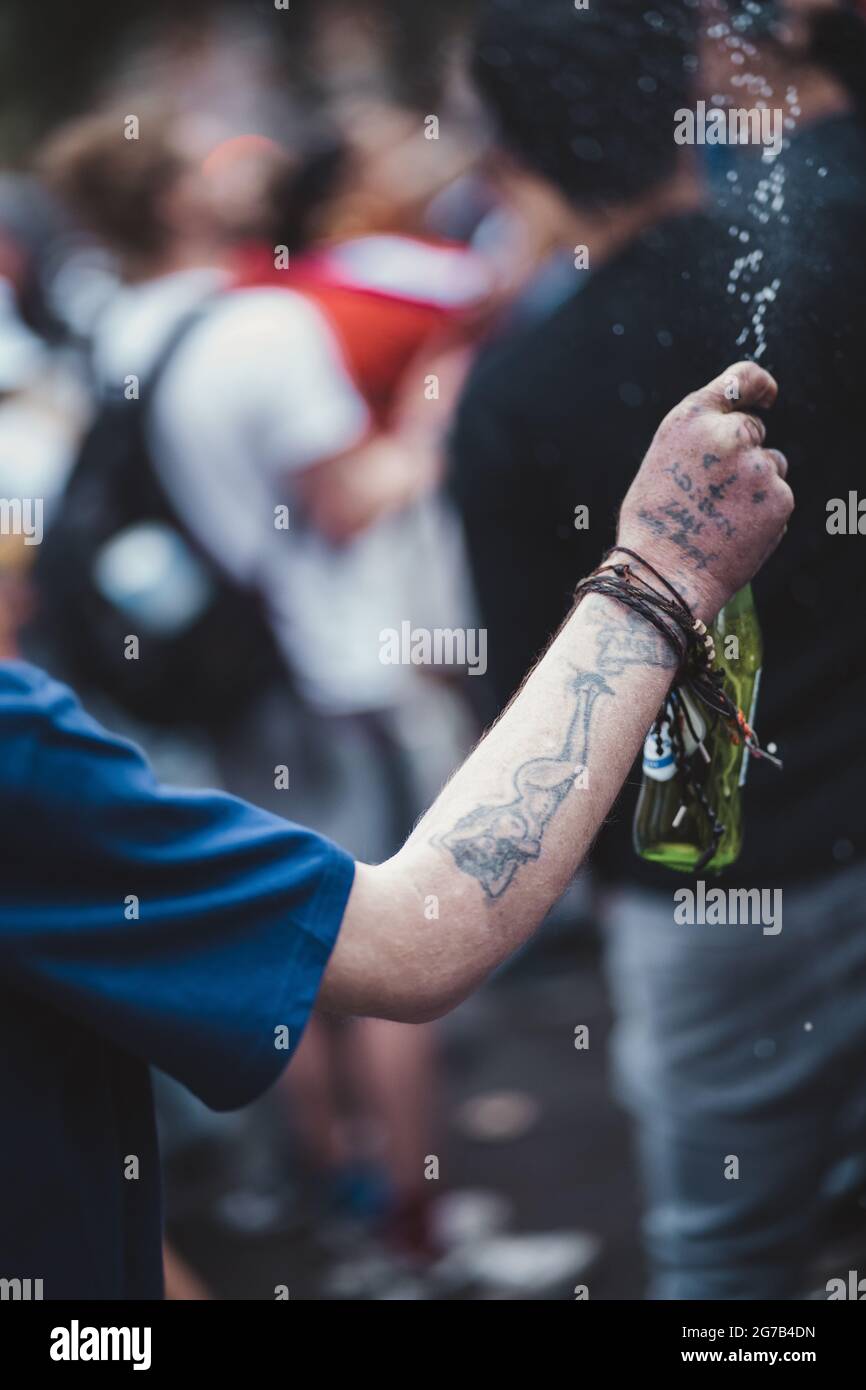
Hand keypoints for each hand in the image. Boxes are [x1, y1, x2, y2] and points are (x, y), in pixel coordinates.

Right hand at [617, 361, 792, 619]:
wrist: (663, 575)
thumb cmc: (653, 525)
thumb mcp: (663, 461)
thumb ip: (700, 438)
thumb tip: (740, 434)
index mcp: (691, 417)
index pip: (741, 379)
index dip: (759, 386)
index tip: (767, 396)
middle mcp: (728, 433)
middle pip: (754, 431)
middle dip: (742, 455)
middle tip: (711, 494)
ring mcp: (758, 466)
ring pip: (771, 466)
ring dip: (754, 485)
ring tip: (718, 518)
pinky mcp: (780, 498)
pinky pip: (778, 499)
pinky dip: (762, 514)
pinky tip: (733, 533)